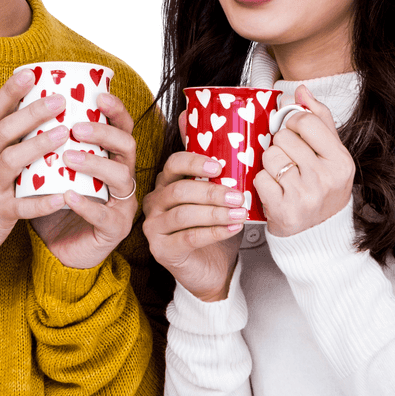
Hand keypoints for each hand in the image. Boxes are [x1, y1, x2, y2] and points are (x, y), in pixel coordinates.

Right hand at [0, 69, 71, 254]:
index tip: (31, 73)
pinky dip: (43, 202)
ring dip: (38, 146)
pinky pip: (22, 206)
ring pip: (12, 161)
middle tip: (60, 99)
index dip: (11, 91)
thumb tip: (22, 112)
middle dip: (32, 112)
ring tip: (64, 133)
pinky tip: (64, 195)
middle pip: (5, 130)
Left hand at [30, 92, 138, 269]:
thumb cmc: (56, 204)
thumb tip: (20, 108)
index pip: (121, 127)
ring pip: (121, 178)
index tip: (100, 95)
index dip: (116, 110)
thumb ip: (44, 145)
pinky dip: (86, 205)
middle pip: (127, 146)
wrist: (59, 250)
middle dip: (105, 133)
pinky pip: (104, 216)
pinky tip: (68, 195)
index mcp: (111, 158)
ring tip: (68, 158)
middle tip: (75, 128)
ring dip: (96, 164)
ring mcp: (122, 204)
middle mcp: (123, 177)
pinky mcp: (114, 229)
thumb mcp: (51, 170)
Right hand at [141, 109, 247, 301]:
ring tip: (241, 213)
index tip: (220, 166)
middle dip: (212, 192)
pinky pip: (188, 237)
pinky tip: (234, 228)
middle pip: (179, 191)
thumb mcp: (215, 197)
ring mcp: (154, 228)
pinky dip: (214, 232)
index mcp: (165, 185)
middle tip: (239, 195)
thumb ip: (212, 168)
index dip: (194, 162)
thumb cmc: (214, 229)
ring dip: (215, 212)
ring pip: (183, 214)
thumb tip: (206, 124)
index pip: (172, 165)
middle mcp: (154, 204)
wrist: (212, 271)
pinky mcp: (162, 250)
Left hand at [254, 85, 355, 236]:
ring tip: (281, 175)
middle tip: (288, 160)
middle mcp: (325, 178)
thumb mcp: (331, 155)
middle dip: (280, 145)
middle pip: (283, 138)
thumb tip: (300, 90)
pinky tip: (274, 190)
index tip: (292, 133)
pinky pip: (259, 179)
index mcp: (341, 161)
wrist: (319, 234)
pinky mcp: (283, 210)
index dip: (291, 123)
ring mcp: (305, 195)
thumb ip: (318, 119)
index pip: (305, 121)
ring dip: (269, 163)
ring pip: (269, 156)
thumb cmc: (322, 189)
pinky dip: (261, 182)